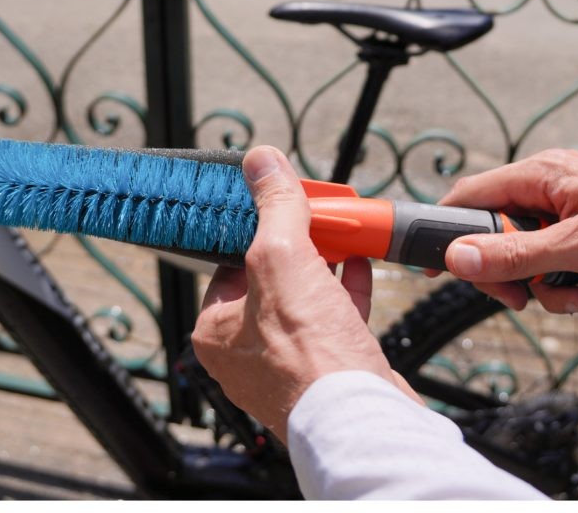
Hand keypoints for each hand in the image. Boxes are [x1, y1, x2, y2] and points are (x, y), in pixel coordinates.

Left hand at [192, 146, 419, 441]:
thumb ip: (274, 207)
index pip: (227, 263)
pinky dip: (345, 290)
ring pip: (303, 300)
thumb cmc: (309, 355)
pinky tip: (358, 264)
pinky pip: (332, 321)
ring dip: (322, 264)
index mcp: (216, 331)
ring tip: (339, 232)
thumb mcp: (281, 256)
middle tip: (313, 213)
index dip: (254, 228)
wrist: (361, 416)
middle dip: (296, 244)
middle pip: (269, 279)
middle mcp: (246, 352)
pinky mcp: (328, 371)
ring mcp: (289, 365)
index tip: (275, 202)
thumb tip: (261, 162)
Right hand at [435, 149, 577, 313]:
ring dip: (562, 291)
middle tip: (526, 298)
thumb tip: (457, 257)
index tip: (430, 264)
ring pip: (535, 268)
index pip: (469, 198)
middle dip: (517, 279)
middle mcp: (549, 196)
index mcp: (539, 177)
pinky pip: (568, 274)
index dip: (445, 231)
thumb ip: (514, 254)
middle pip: (499, 243)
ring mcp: (570, 220)